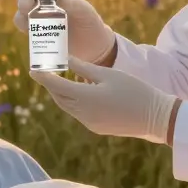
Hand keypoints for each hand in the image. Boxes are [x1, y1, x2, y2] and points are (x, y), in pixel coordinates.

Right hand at [14, 0, 115, 64]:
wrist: (91, 46)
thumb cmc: (89, 22)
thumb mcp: (84, 11)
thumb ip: (71, 3)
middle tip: (28, 7)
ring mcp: (38, 13)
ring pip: (21, 8)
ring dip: (21, 11)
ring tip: (30, 18)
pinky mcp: (35, 28)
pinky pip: (22, 24)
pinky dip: (23, 24)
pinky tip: (30, 28)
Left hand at [29, 57, 177, 143]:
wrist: (154, 117)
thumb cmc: (133, 90)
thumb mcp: (108, 74)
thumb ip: (84, 68)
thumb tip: (65, 60)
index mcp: (85, 97)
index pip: (56, 85)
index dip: (43, 77)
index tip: (33, 68)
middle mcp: (83, 112)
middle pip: (59, 98)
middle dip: (50, 85)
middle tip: (45, 71)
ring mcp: (89, 122)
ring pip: (68, 106)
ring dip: (62, 94)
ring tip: (59, 80)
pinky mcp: (96, 127)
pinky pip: (78, 113)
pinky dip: (74, 102)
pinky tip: (78, 92)